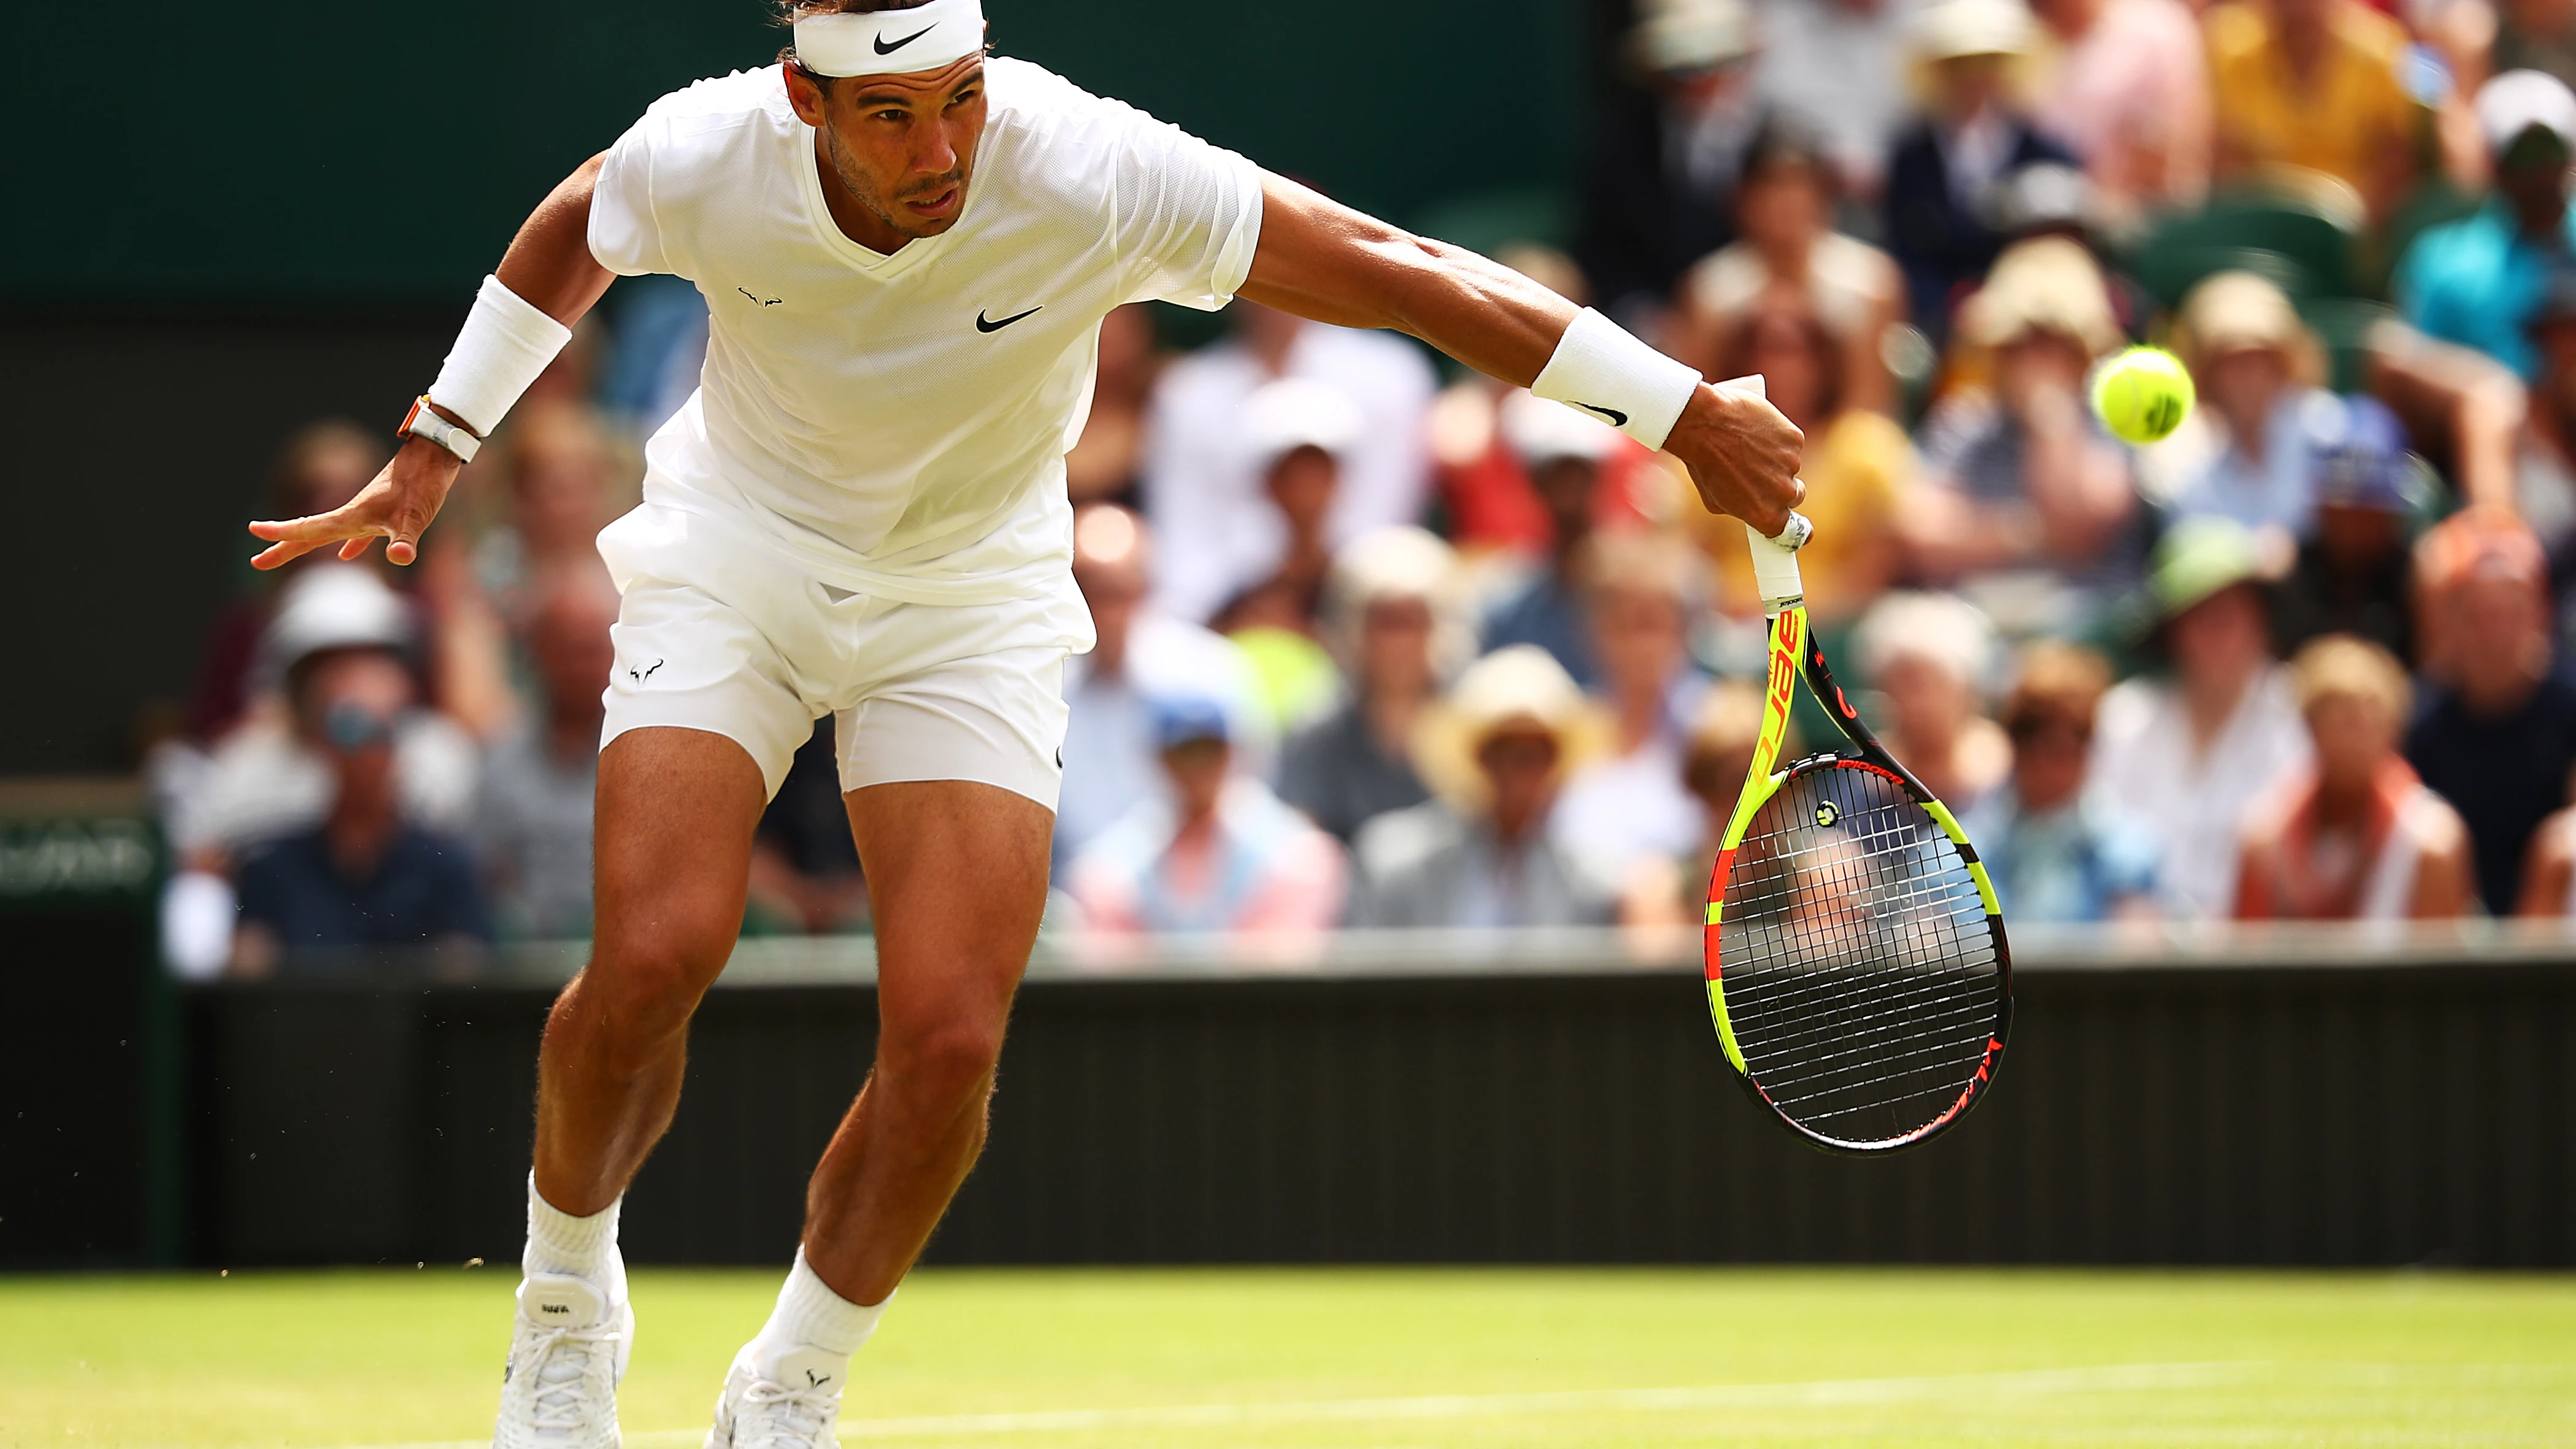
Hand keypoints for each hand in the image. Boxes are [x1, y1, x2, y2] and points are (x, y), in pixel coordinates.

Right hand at [246, 436, 461, 569]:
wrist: (436, 454)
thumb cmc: (425, 483)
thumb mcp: (417, 516)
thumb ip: (405, 540)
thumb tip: (399, 558)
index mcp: (354, 516)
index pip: (310, 528)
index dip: (282, 534)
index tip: (254, 531)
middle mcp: (354, 513)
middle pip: (312, 534)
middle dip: (284, 548)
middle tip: (255, 562)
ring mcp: (368, 512)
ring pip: (330, 532)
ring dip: (308, 544)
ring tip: (287, 554)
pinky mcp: (385, 512)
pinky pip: (360, 534)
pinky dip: (351, 546)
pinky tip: (346, 557)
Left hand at [1664, 383, 1804, 537]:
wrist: (1704, 424)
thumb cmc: (1703, 463)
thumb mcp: (1714, 500)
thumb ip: (1740, 508)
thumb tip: (1748, 506)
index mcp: (1765, 515)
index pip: (1791, 530)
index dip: (1790, 523)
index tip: (1791, 520)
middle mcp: (1783, 493)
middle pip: (1795, 495)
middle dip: (1781, 486)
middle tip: (1759, 472)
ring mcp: (1792, 464)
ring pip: (1791, 465)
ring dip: (1776, 458)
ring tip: (1748, 445)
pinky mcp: (1795, 438)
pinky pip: (1790, 442)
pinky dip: (1777, 436)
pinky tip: (1755, 429)